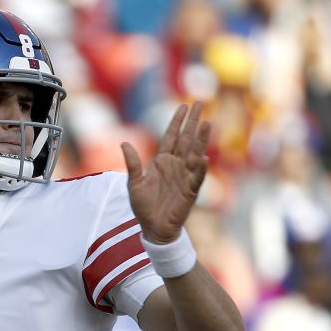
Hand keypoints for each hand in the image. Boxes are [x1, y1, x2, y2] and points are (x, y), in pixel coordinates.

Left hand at [122, 102, 211, 243]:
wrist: (152, 227)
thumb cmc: (143, 206)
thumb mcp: (134, 183)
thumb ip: (132, 163)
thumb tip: (124, 142)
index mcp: (162, 161)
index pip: (171, 136)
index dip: (177, 121)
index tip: (183, 106)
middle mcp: (175, 165)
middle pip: (186, 139)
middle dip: (192, 121)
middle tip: (199, 103)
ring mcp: (184, 176)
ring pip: (195, 154)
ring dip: (200, 140)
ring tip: (206, 123)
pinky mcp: (190, 191)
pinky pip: (197, 178)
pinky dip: (201, 169)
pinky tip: (204, 158)